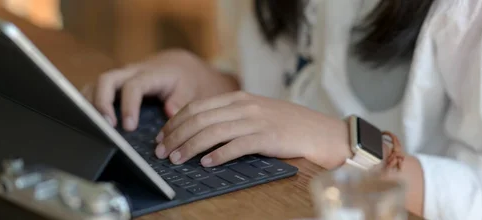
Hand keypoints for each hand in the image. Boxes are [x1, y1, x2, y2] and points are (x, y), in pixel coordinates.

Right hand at [82, 49, 238, 130]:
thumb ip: (181, 100)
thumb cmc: (185, 79)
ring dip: (90, 104)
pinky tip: (88, 121)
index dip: (128, 106)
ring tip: (93, 127)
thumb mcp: (190, 89)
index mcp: (150, 74)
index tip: (128, 126)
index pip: (134, 86)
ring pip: (96, 84)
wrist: (178, 65)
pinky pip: (94, 89)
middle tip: (107, 126)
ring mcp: (120, 77)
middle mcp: (131, 72)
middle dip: (102, 102)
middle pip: (107, 80)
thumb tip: (169, 113)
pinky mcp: (114, 84)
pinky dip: (88, 103)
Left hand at [155, 91, 352, 168]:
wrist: (320, 132)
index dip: (175, 122)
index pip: (197, 107)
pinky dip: (218, 154)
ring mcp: (256, 121)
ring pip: (213, 131)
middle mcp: (244, 106)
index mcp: (238, 98)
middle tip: (161, 152)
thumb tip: (198, 130)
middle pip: (199, 118)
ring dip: (190, 146)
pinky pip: (237, 146)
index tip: (161, 137)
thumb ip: (229, 117)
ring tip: (176, 159)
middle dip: (176, 135)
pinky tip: (206, 163)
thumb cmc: (285, 126)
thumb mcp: (255, 113)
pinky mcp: (267, 137)